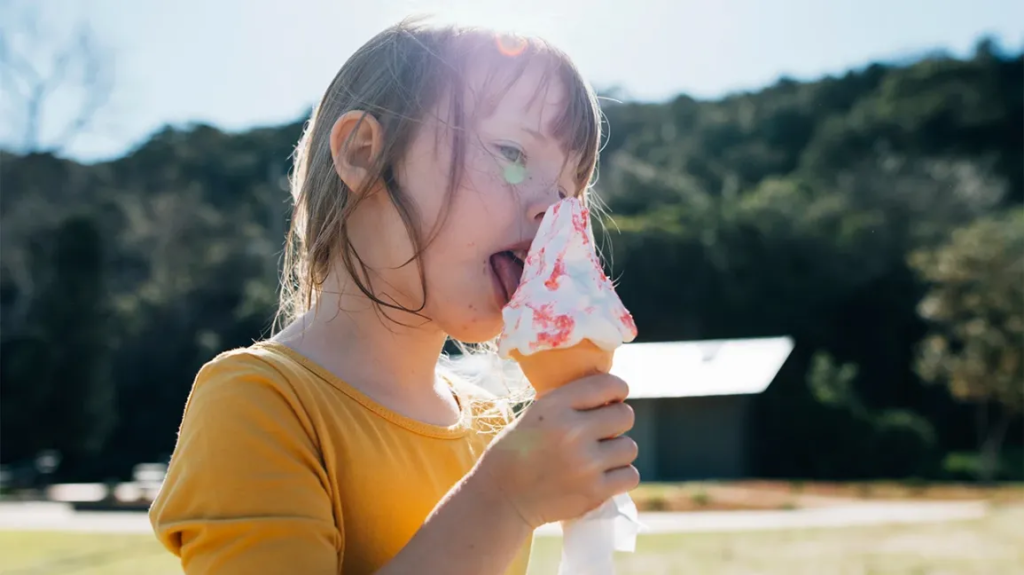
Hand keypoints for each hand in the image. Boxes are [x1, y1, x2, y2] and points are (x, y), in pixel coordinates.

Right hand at [471, 374, 638, 528]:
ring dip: (618, 451)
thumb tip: (610, 391)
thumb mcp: (536, 413)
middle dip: (617, 421)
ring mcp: (585, 463)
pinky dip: (620, 476)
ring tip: (599, 456)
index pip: (608, 385)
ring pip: (629, 447)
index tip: (613, 399)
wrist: (502, 496)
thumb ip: (570, 401)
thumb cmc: (518, 450)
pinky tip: (604, 475)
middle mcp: (572, 431)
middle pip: (625, 415)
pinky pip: (630, 475)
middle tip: (603, 431)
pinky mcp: (594, 491)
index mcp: (555, 406)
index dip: (617, 390)